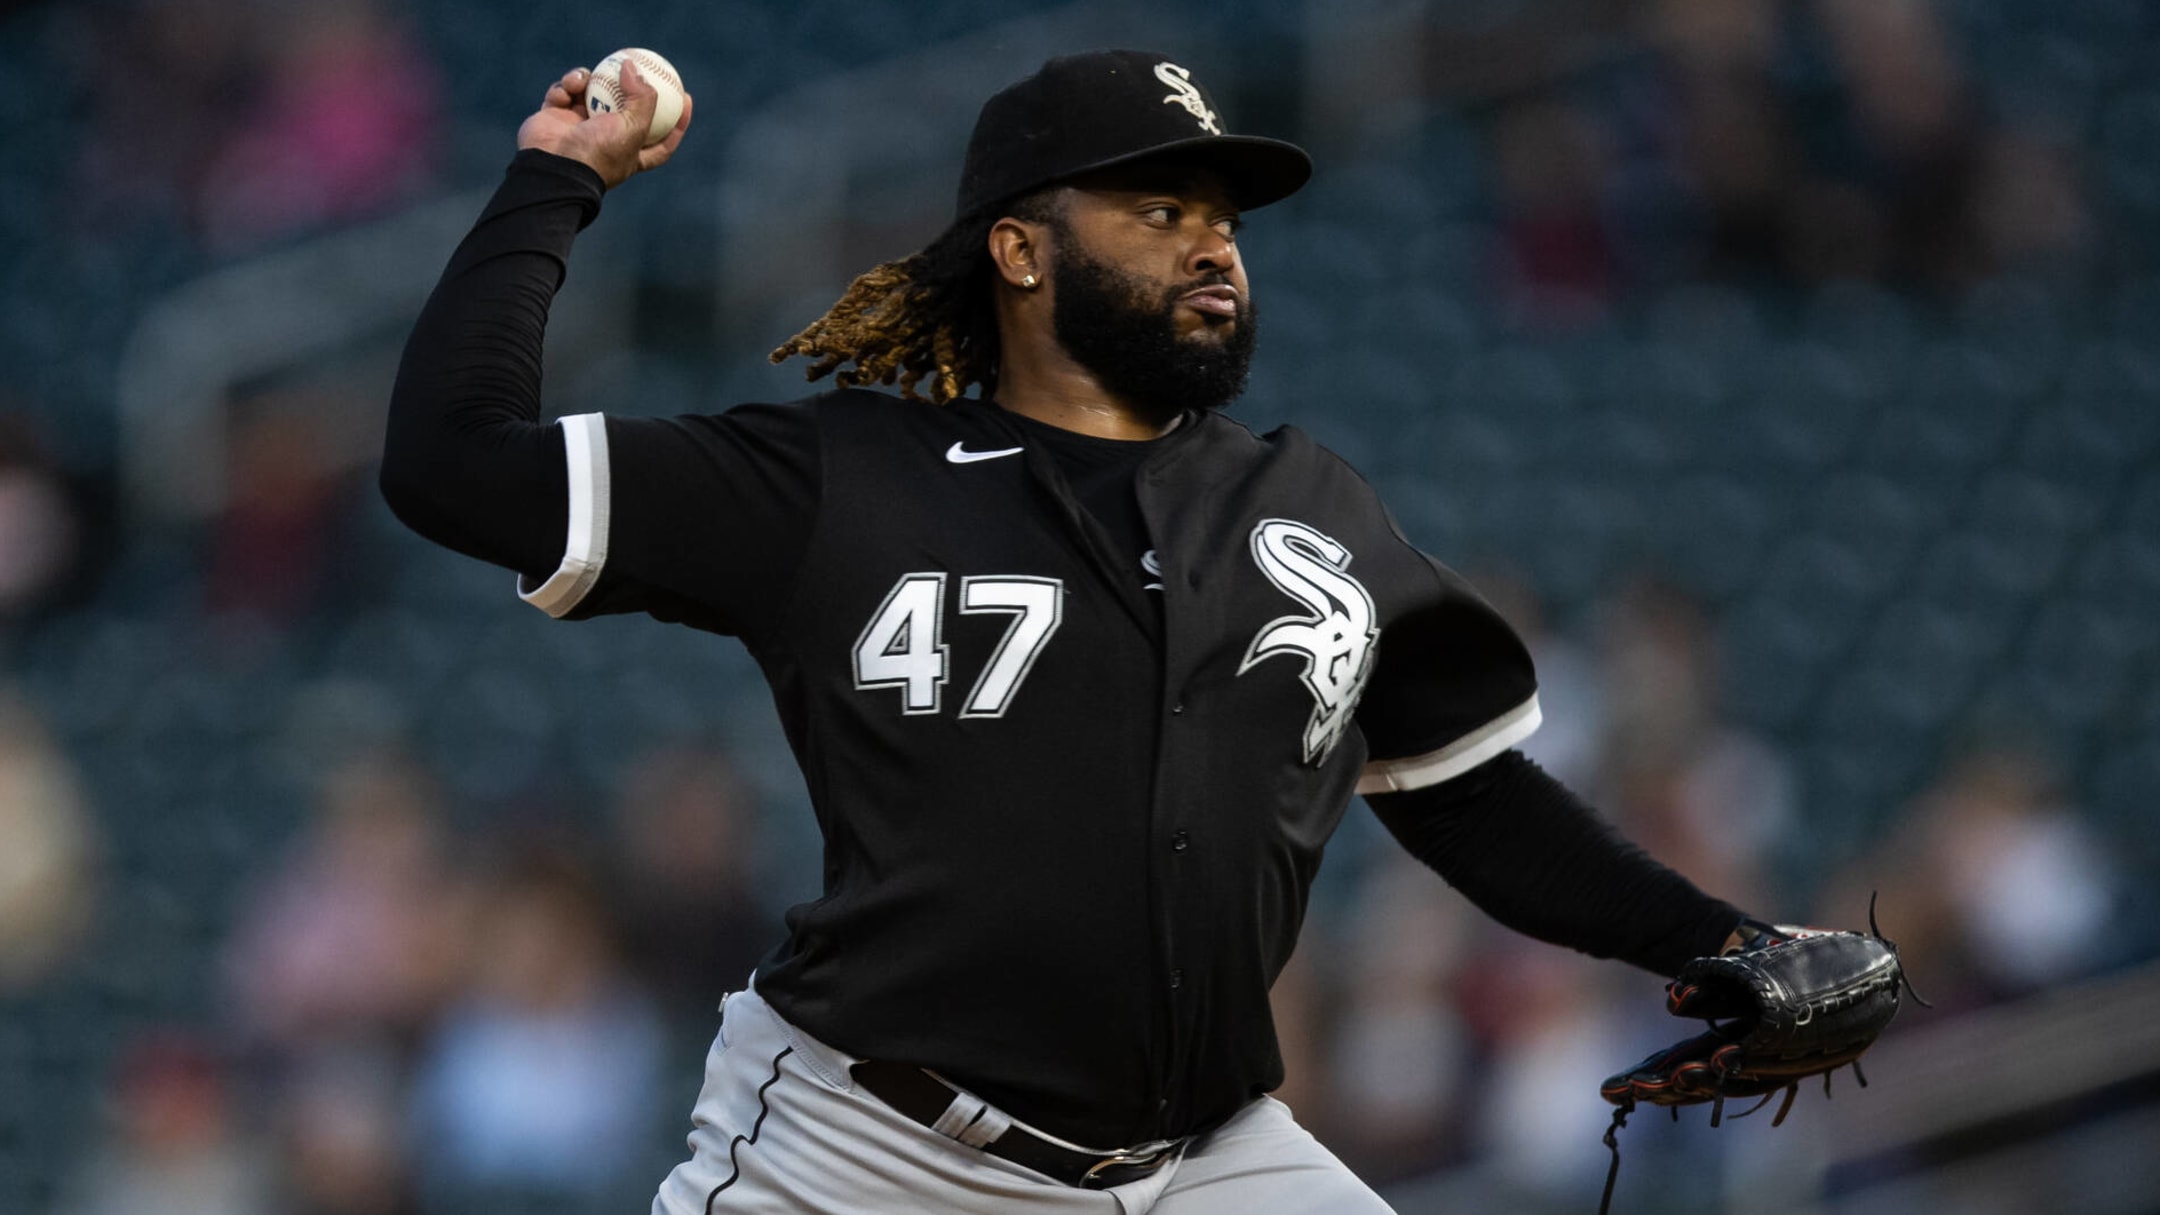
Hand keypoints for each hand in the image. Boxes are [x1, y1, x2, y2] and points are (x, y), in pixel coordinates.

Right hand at [517, 62, 691, 188]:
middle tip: (640, 65)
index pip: (662, 140)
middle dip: (630, 87)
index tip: (686, 99)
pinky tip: (567, 89)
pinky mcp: (555, 117)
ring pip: (589, 91)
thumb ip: (643, 98)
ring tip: (584, 78)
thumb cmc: (597, 153)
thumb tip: (634, 68)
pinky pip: (564, 92)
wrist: (552, 166)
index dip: (677, 122)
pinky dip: (565, 88)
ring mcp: (579, 127)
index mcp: (630, 154)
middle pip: (624, 109)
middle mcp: (605, 141)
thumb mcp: (632, 129)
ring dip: (586, 79)